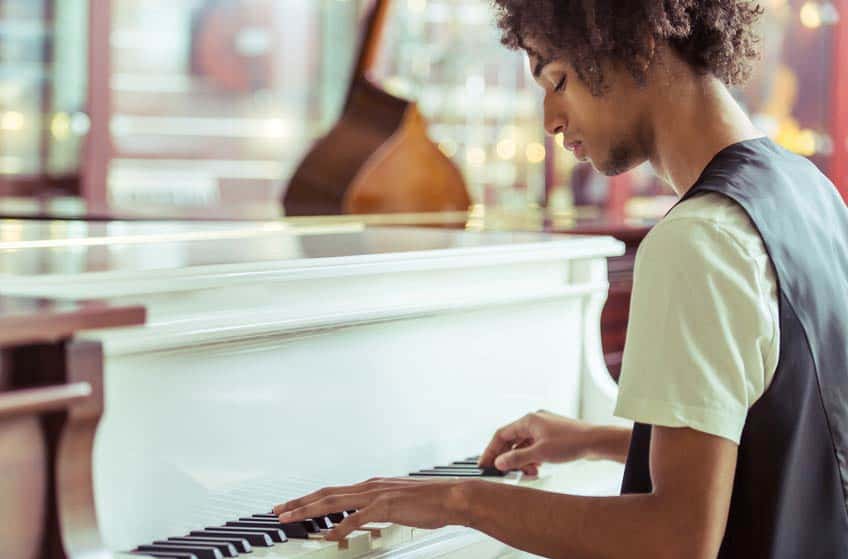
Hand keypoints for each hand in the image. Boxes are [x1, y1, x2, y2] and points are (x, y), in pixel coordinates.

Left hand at [272, 477, 473, 540]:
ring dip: (309, 510)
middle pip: (325, 494)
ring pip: (333, 502)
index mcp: (371, 486)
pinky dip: (339, 527)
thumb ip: (377, 508)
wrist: (451, 497)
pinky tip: (327, 535)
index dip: (309, 499)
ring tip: (290, 518)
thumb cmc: (429, 503)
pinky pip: (356, 518)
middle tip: (277, 510)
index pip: (332, 492)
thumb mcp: (396, 503)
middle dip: (299, 502)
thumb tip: (363, 518)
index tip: (291, 506)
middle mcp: (369, 486)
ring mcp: (376, 494)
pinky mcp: (386, 506)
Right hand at [478, 410, 593, 473]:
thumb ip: (517, 458)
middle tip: (503, 471)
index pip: (501, 435)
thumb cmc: (572, 442)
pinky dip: (531, 457)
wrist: (596, 442)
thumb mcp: (540, 453)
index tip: (485, 463)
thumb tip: (499, 462)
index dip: (491, 450)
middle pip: (512, 440)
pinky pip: (534, 446)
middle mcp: (534, 421)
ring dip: (521, 460)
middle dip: (508, 457)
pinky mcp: (552, 436)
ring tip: (526, 471)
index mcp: (528, 420)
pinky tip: (536, 467)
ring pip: (523, 445)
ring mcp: (543, 428)